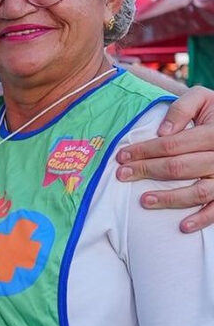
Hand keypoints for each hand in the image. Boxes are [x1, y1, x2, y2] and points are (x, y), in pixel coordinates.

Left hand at [115, 86, 213, 231]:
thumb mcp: (203, 99)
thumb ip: (182, 108)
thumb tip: (162, 132)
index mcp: (213, 132)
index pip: (172, 145)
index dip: (144, 151)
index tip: (122, 156)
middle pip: (179, 167)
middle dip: (147, 171)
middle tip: (122, 175)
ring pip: (198, 192)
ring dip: (169, 199)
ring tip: (144, 201)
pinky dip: (203, 219)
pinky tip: (183, 226)